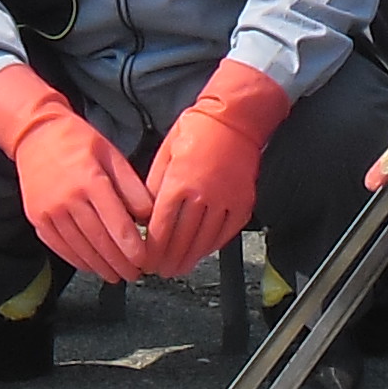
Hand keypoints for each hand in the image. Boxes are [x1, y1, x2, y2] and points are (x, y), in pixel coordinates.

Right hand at [0, 60, 153, 280]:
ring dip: (101, 267)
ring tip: (117, 275)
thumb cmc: (78, 141)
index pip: (117, 224)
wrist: (36, 134)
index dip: (133, 248)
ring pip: (81, 249)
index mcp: (91, 180)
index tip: (145, 260)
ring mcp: (50, 212)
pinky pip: (61, 248)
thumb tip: (148, 217)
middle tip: (136, 274)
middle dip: (121, 263)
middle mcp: (68, 200)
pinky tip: (92, 266)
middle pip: (100, 242)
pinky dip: (79, 261)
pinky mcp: (38, 220)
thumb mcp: (112, 155)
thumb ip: (131, 187)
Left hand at [143, 59, 286, 273]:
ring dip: (189, 259)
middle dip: (168, 260)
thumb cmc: (198, 128)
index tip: (145, 259)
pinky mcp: (242, 203)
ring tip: (178, 268)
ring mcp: (226, 201)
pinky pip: (226, 233)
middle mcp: (203, 195)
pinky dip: (212, 247)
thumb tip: (144, 213)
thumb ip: (155, 185)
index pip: (161, 227)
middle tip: (159, 270)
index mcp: (179, 182)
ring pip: (204, 241)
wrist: (234, 118)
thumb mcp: (166, 152)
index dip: (152, 249)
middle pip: (182, 240)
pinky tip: (202, 252)